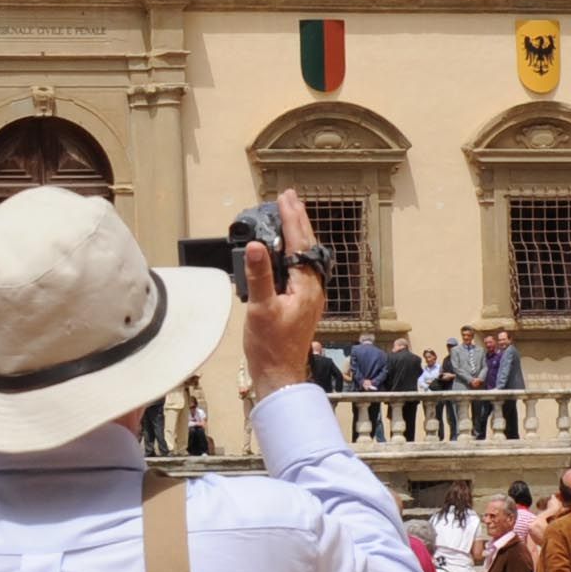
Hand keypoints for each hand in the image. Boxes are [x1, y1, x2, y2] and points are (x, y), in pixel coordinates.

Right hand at [237, 187, 328, 398]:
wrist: (279, 374)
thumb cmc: (270, 346)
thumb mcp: (261, 309)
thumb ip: (259, 276)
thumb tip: (257, 245)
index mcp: (305, 285)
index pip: (298, 243)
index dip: (290, 219)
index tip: (284, 198)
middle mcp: (313, 287)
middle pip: (307, 245)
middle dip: (298, 220)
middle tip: (289, 197)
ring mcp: (310, 295)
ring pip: (306, 255)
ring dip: (298, 233)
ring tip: (290, 215)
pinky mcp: (303, 302)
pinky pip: (301, 267)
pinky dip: (294, 250)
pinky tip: (287, 250)